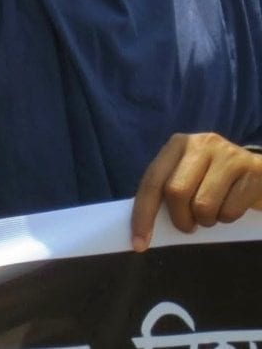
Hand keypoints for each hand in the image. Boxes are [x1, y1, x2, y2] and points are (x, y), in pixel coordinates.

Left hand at [131, 132, 261, 250]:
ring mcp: (229, 155)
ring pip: (203, 204)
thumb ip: (168, 191)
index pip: (152, 181)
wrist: (258, 172)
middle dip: (180, 218)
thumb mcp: (189, 177)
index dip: (143, 214)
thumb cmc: (216, 180)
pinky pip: (230, 211)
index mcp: (178, 144)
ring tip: (214, 213)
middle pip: (175, 192)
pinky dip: (228, 218)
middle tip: (189, 225)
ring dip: (206, 220)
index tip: (139, 244)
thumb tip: (143, 229)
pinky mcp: (253, 171)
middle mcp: (201, 143)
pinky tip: (233, 205)